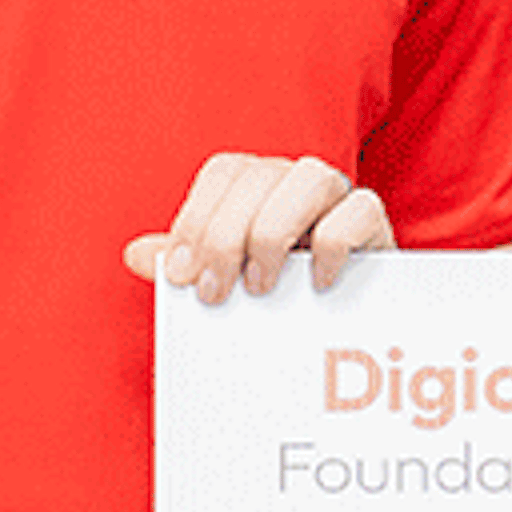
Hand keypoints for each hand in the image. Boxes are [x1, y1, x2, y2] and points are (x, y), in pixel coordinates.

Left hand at [124, 153, 391, 301]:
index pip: (225, 171)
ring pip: (311, 177)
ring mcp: (341, 196)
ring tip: (260, 285)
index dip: (196, 217)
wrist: (343, 340)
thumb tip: (135, 253)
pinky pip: (358, 211)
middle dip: (224, 237)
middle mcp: (298, 180)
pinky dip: (332, 245)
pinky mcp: (376, 223)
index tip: (180, 274)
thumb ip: (187, 265)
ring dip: (272, 233)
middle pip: (259, 176)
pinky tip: (315, 283)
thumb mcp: (227, 282)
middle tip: (214, 293)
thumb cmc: (278, 300)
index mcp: (260, 186)